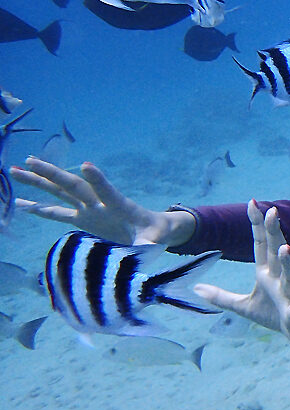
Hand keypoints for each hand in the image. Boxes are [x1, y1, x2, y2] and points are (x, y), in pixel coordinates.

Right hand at [11, 157, 193, 245]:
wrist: (153, 231)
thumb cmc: (155, 234)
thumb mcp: (154, 239)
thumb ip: (148, 243)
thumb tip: (144, 249)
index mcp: (120, 206)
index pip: (107, 191)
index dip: (97, 180)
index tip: (85, 166)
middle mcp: (100, 204)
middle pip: (73, 186)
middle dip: (52, 174)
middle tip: (29, 160)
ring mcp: (89, 210)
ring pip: (59, 193)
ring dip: (38, 183)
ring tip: (15, 170)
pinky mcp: (82, 219)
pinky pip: (56, 213)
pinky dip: (38, 208)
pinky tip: (19, 202)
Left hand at [192, 201, 289, 348]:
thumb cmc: (275, 314)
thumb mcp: (243, 306)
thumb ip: (221, 296)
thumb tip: (197, 288)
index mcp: (267, 272)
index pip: (261, 244)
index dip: (257, 224)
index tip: (252, 202)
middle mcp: (280, 277)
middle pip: (276, 251)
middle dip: (274, 232)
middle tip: (271, 211)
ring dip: (288, 262)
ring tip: (285, 249)